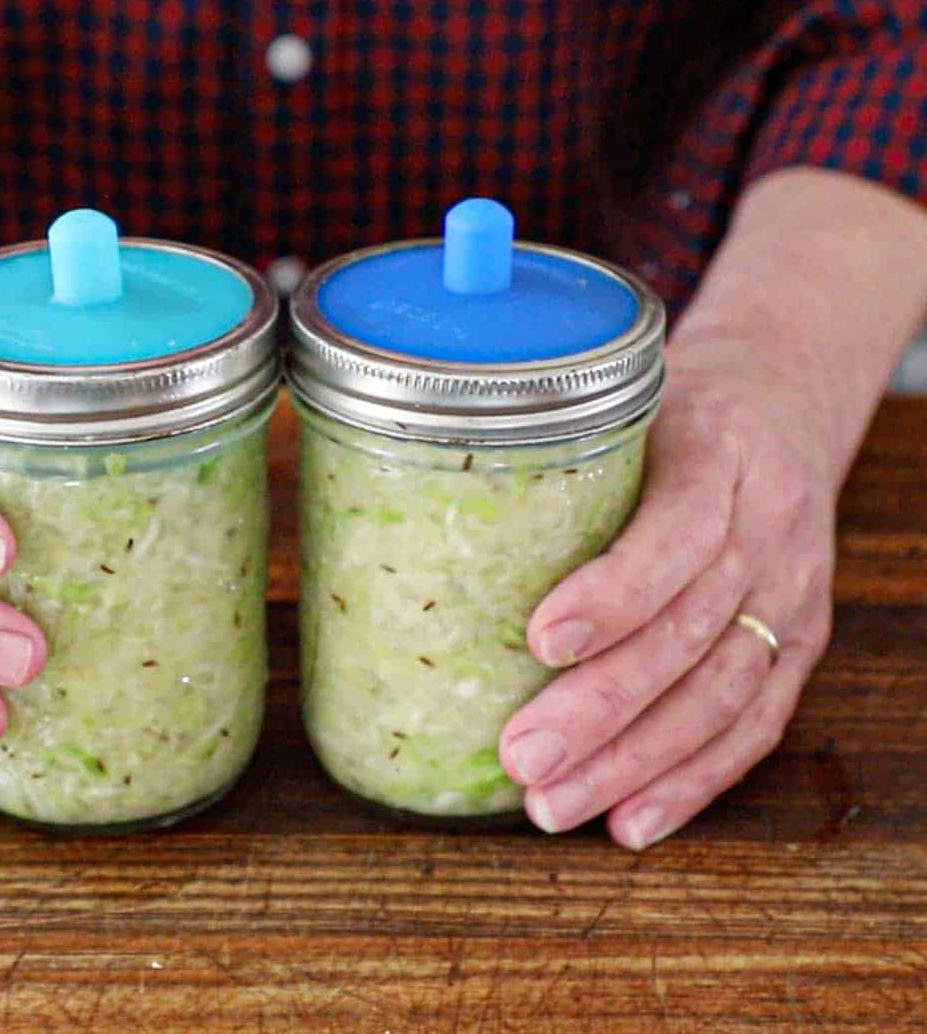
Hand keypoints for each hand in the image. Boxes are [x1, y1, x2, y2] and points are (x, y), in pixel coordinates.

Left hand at [498, 335, 836, 848]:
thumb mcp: (630, 397)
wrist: (785, 401)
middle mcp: (767, 529)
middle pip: (691, 632)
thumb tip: (416, 495)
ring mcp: (792, 592)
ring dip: (636, 762)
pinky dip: (693, 781)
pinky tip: (631, 821)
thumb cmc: (677, 406)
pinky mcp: (800, 641)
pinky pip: (756, 723)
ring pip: (722, 695)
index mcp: (719, 456)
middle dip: (604, 706)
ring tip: (554, 804)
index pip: (678, 534)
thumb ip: (558, 448)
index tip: (540, 640)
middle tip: (522, 755)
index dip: (615, 594)